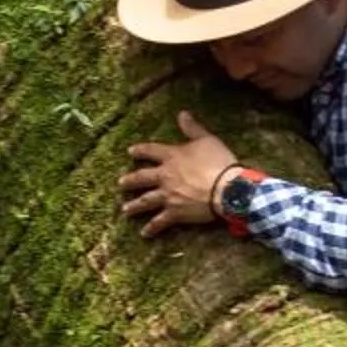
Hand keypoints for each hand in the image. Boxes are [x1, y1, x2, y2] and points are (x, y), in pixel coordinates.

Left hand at [118, 113, 238, 236]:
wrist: (226, 188)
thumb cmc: (219, 162)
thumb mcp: (207, 140)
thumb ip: (192, 128)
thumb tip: (182, 113)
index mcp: (172, 156)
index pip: (151, 151)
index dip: (140, 151)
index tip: (130, 152)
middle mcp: (165, 176)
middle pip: (142, 177)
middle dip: (130, 181)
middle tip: (120, 184)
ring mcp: (168, 195)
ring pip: (146, 201)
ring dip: (134, 205)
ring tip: (125, 210)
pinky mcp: (175, 212)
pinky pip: (160, 221)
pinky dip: (152, 228)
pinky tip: (144, 233)